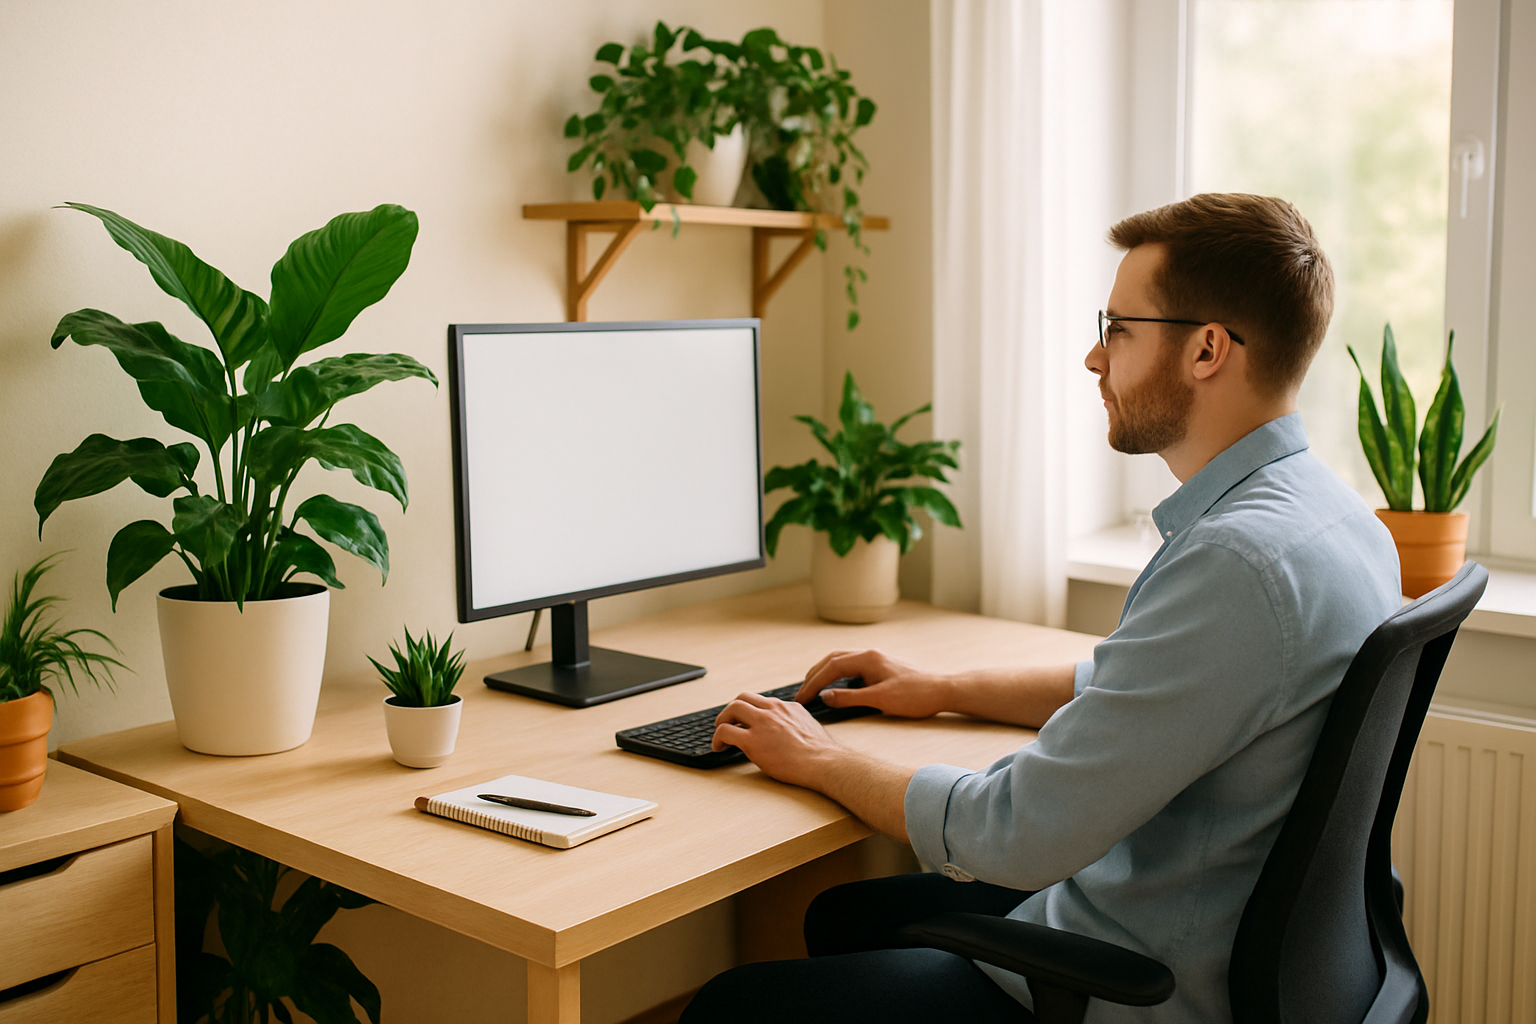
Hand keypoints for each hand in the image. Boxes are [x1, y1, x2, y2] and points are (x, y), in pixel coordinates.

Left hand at [713, 692, 840, 788]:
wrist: (824, 762)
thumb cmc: (820, 752)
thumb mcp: (808, 725)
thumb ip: (793, 721)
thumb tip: (788, 728)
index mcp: (786, 707)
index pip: (760, 701)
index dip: (749, 710)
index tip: (744, 720)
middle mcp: (772, 710)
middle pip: (742, 698)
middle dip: (731, 711)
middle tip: (727, 723)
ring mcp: (761, 723)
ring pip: (732, 709)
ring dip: (721, 720)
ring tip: (719, 734)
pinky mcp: (752, 741)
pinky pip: (726, 732)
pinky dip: (717, 738)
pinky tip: (719, 747)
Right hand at [796, 649, 953, 718]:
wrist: (942, 691)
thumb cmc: (915, 696)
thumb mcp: (880, 700)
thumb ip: (850, 698)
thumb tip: (825, 696)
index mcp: (867, 658)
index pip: (831, 668)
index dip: (813, 683)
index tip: (801, 698)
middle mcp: (869, 654)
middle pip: (832, 659)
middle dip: (814, 675)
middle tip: (801, 693)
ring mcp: (876, 659)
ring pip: (841, 661)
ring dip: (824, 673)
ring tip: (812, 687)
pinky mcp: (881, 666)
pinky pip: (851, 666)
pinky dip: (837, 674)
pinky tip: (835, 686)